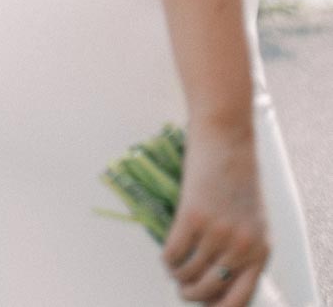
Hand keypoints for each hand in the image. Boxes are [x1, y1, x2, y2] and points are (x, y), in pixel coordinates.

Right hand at [163, 123, 268, 305]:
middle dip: (190, 294)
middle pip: (208, 291)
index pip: (237, 301)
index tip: (203, 305)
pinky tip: (167, 253)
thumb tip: (216, 280)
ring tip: (174, 266)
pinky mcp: (192, 217)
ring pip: (187, 274)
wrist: (226, 137)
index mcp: (260, 251)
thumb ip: (242, 249)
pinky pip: (173, 254)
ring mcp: (217, 233)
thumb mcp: (252, 219)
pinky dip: (167, 258)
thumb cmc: (236, 175)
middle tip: (182, 287)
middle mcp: (241, 247)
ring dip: (176, 275)